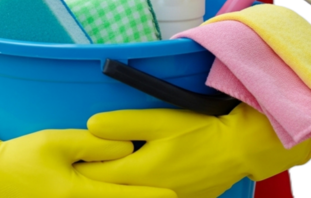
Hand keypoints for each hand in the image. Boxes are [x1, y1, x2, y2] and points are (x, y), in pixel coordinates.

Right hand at [0, 100, 176, 197]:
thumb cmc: (21, 157)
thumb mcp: (58, 142)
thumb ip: (94, 144)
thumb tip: (127, 147)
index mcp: (77, 192)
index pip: (123, 196)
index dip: (150, 197)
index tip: (173, 195)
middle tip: (172, 195)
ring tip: (151, 195)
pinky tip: (119, 194)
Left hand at [75, 103, 310, 197]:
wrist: (238, 150)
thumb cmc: (199, 131)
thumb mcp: (160, 120)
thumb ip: (123, 123)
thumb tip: (90, 125)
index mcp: (139, 173)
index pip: (96, 174)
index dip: (82, 164)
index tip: (73, 155)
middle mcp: (147, 193)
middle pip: (108, 190)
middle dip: (95, 176)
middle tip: (85, 163)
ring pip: (128, 195)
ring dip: (116, 184)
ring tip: (109, 168)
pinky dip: (136, 189)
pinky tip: (138, 176)